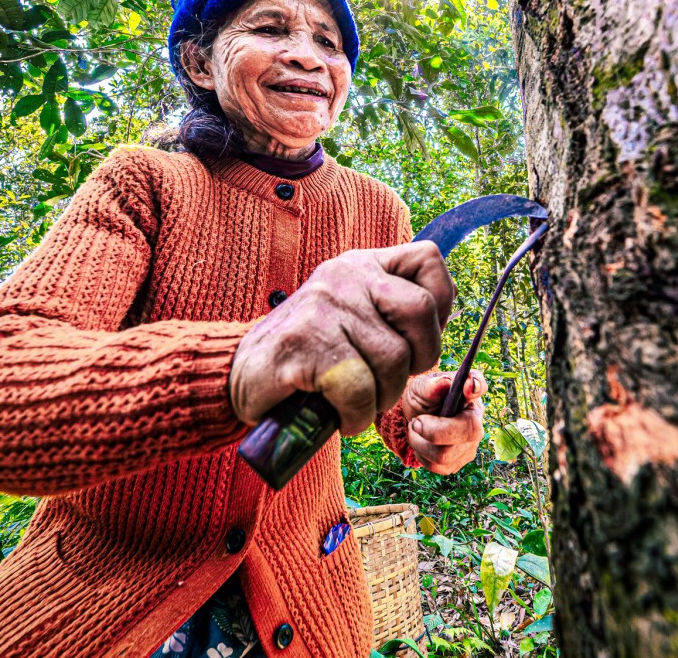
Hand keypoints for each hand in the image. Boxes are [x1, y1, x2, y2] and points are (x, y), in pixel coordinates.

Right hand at [228, 241, 454, 436]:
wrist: (238, 375)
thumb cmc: (308, 354)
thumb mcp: (352, 315)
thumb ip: (390, 310)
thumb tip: (439, 326)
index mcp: (362, 265)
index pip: (427, 260)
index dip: (439, 306)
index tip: (417, 340)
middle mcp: (344, 275)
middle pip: (420, 312)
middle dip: (417, 360)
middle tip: (388, 381)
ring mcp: (324, 307)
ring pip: (392, 359)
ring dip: (382, 398)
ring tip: (357, 403)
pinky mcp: (304, 345)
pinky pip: (359, 389)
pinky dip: (356, 415)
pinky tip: (339, 416)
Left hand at [402, 369, 487, 474]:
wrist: (415, 418)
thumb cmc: (423, 398)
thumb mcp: (421, 387)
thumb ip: (431, 385)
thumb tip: (444, 383)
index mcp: (468, 393)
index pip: (479, 386)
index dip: (476, 387)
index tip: (467, 387)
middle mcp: (476, 419)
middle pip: (468, 431)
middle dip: (434, 431)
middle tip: (415, 422)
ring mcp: (470, 445)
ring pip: (446, 454)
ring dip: (420, 442)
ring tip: (415, 429)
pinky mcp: (458, 463)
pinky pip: (437, 466)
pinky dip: (421, 454)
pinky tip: (421, 441)